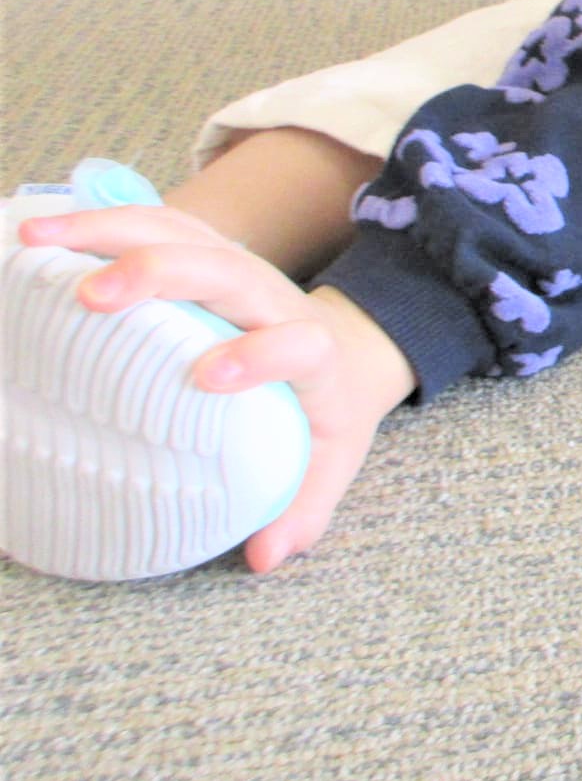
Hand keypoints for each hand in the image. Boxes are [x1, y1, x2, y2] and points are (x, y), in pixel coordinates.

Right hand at [15, 204, 416, 571]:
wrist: (344, 351)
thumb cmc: (325, 413)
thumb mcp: (329, 463)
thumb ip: (302, 511)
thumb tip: (265, 558)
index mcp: (313, 353)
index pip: (298, 342)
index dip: (261, 352)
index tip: (211, 376)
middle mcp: (275, 299)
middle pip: (227, 270)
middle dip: (163, 272)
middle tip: (94, 294)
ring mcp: (237, 268)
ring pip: (180, 233)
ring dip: (110, 231)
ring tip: (37, 237)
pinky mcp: (203, 253)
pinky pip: (153, 225)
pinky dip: (98, 222)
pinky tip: (41, 230)